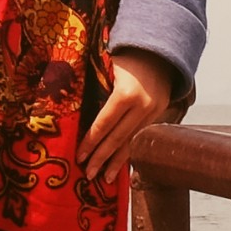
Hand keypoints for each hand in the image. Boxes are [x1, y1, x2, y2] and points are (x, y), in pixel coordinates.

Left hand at [78, 49, 185, 189]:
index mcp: (126, 93)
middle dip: (101, 158)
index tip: (79, 156)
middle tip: (88, 175)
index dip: (91, 142)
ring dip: (117, 162)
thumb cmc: (125, 58)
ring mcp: (154, 112)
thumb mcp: (107, 68)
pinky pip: (141, 138)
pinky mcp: (159, 116)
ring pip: (132, 142)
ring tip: (104, 179)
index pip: (105, 124)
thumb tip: (71, 111)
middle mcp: (143, 106)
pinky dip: (130, 152)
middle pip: (118, 138)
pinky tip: (121, 166)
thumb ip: (94, 89)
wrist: (158, 52)